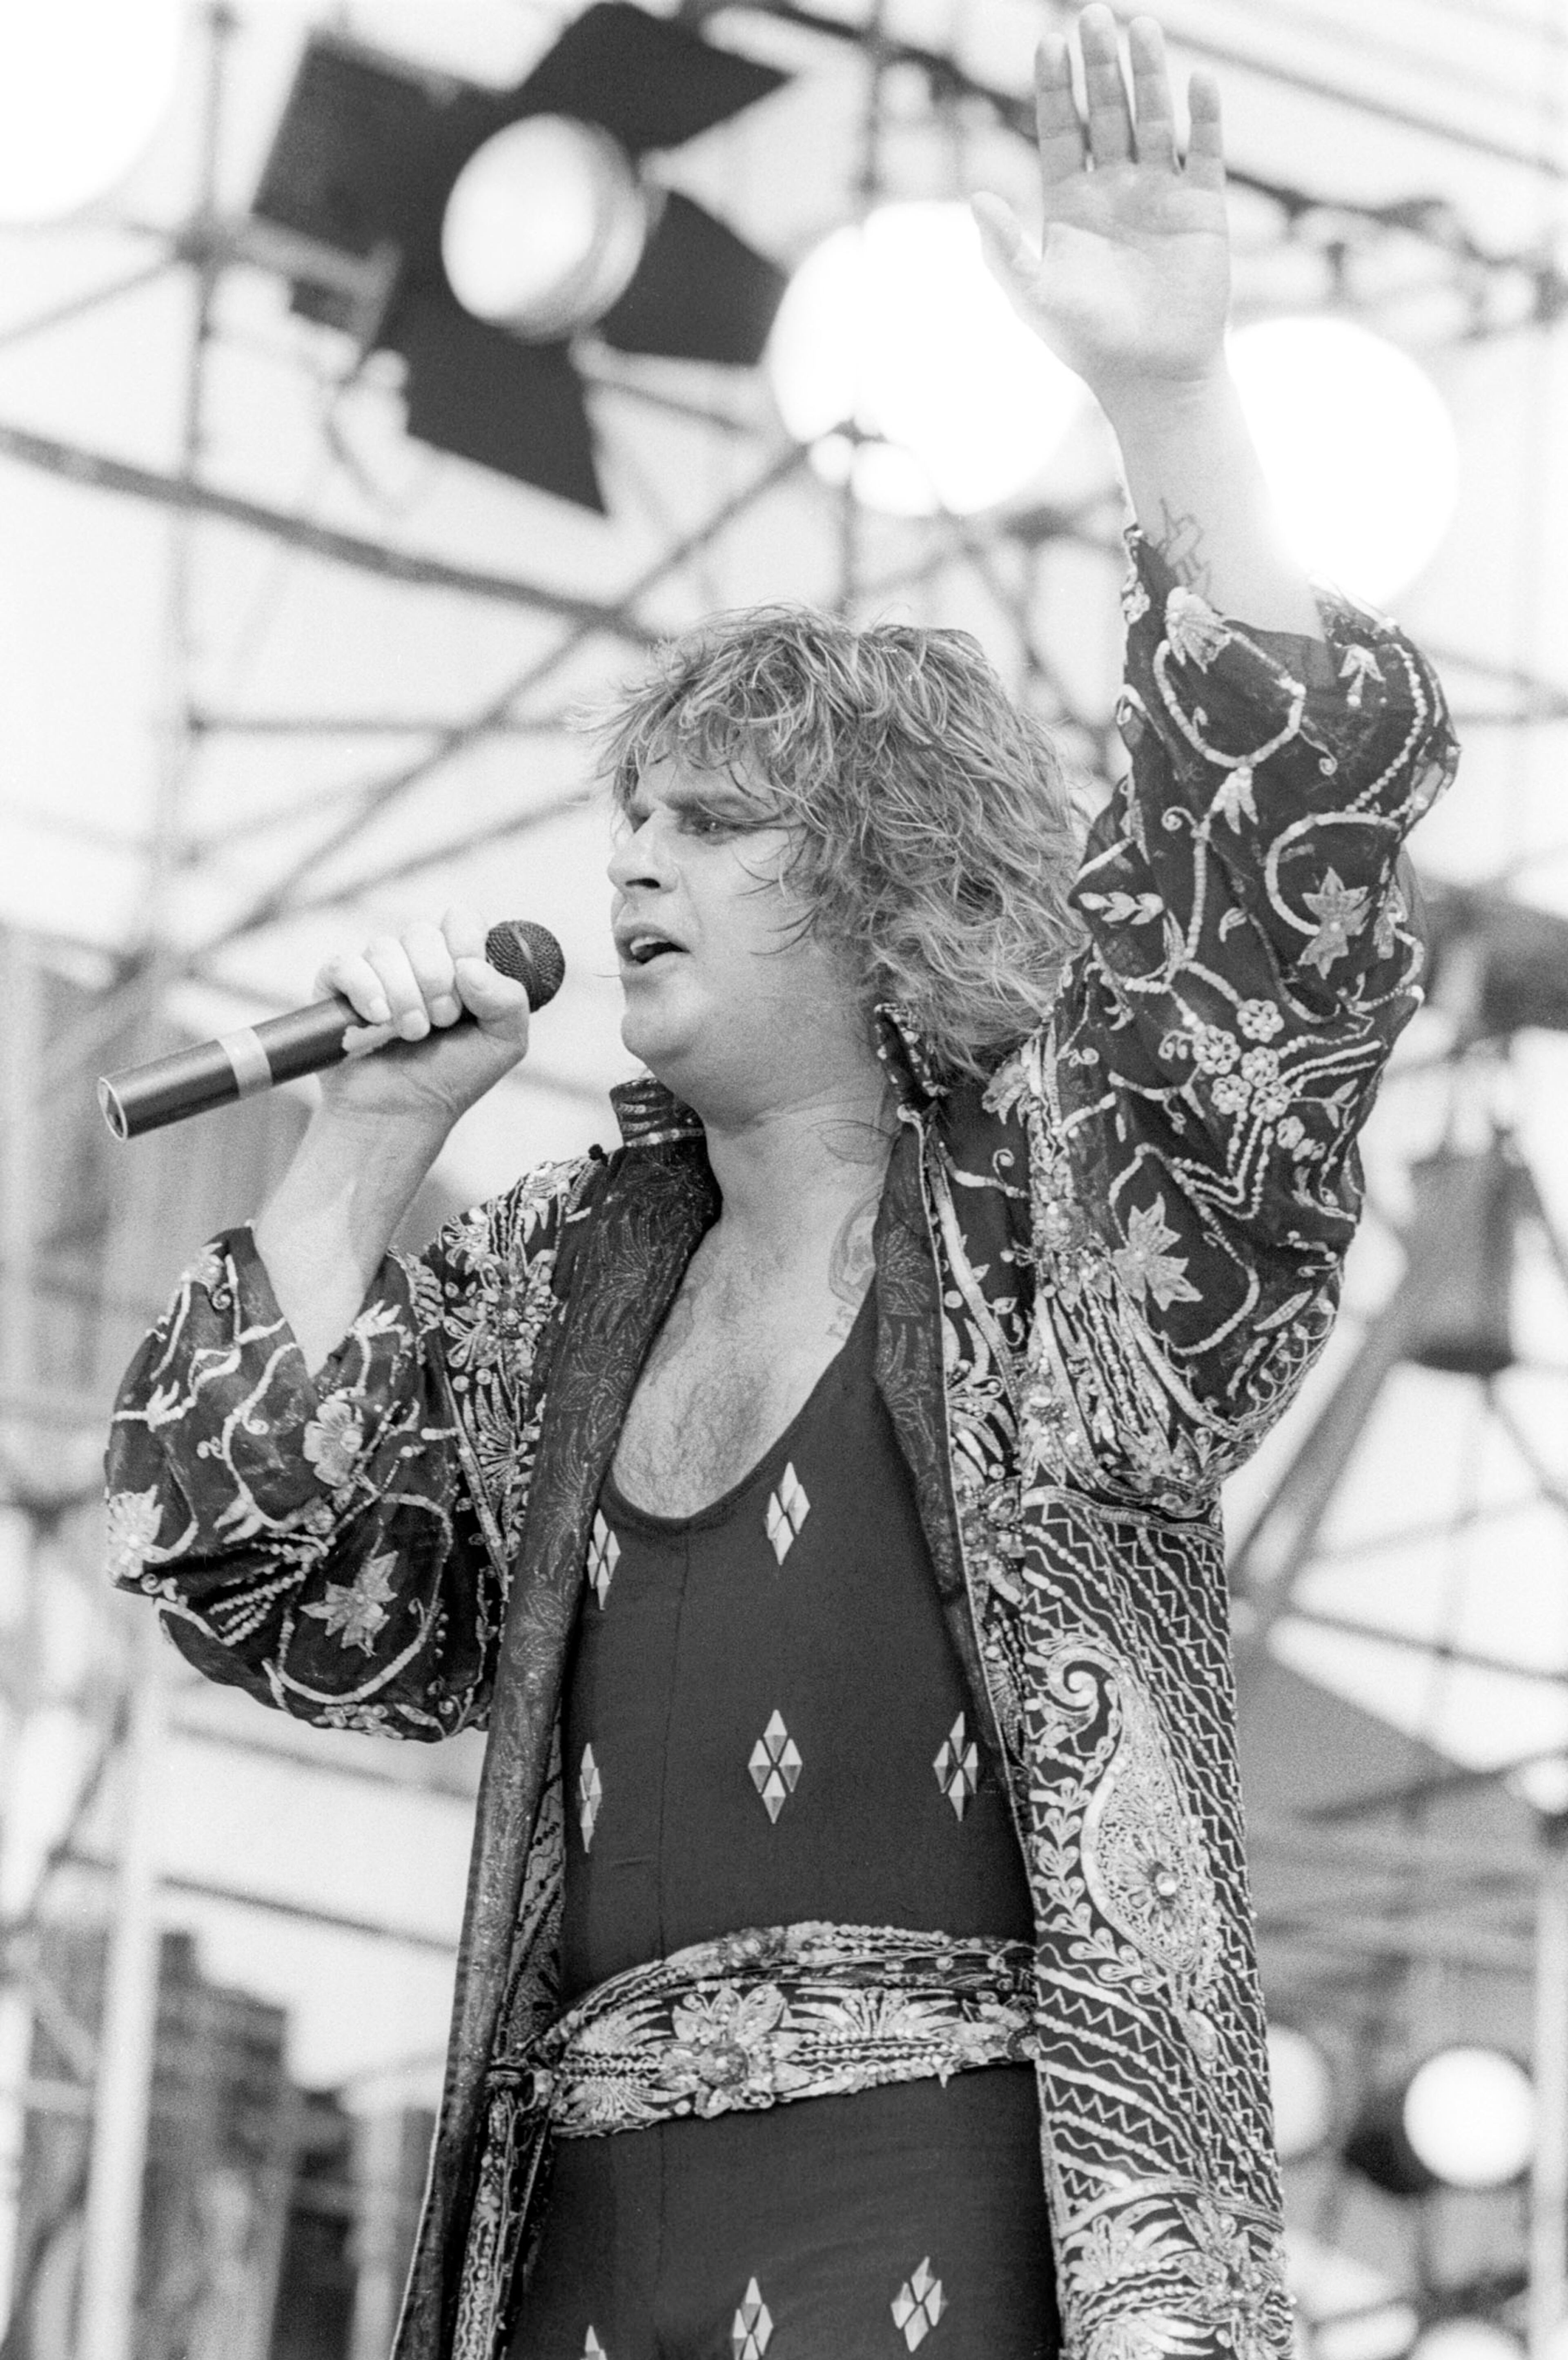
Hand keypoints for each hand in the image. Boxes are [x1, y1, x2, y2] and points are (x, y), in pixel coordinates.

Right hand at [314, 904, 530, 1129]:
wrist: (403, 1113)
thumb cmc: (453, 1076)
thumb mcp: (504, 1042)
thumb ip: (509, 1000)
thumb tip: (469, 966)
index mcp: (456, 961)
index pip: (460, 919)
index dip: (465, 945)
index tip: (467, 988)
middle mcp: (414, 959)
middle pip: (422, 933)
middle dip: (437, 983)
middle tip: (441, 1023)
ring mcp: (375, 970)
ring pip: (384, 948)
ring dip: (405, 997)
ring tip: (413, 1034)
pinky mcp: (338, 986)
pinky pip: (347, 965)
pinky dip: (366, 991)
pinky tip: (378, 1021)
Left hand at [973, 8, 1229, 413]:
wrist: (1151, 377)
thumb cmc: (1087, 344)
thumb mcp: (1034, 298)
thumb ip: (1003, 251)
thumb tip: (976, 199)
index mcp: (1070, 205)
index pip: (1060, 129)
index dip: (1055, 87)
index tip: (1049, 42)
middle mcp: (1115, 189)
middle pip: (1105, 111)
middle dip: (1099, 65)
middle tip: (1093, 14)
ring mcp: (1161, 194)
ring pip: (1153, 118)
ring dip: (1148, 74)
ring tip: (1141, 26)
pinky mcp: (1203, 209)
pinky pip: (1204, 151)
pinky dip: (1203, 117)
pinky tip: (1198, 80)